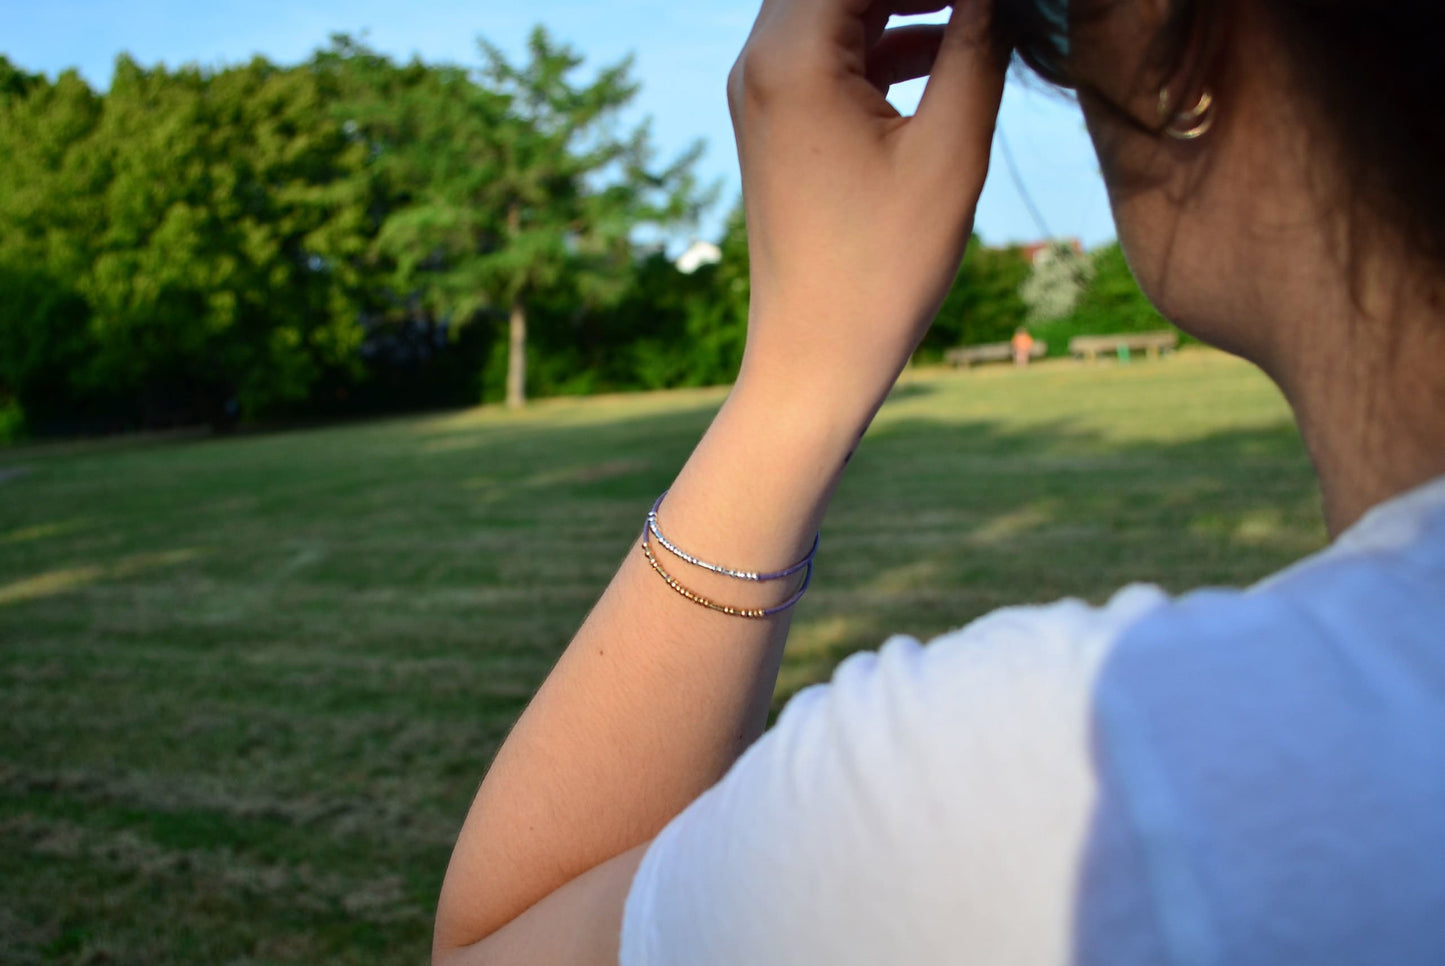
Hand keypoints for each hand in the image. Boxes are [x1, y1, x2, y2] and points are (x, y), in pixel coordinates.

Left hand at [728, 0, 1005, 425]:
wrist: (815, 356)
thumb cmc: (882, 268)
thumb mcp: (950, 148)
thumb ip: (978, 42)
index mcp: (792, 57)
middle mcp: (762, 62)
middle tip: (986, 5)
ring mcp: (765, 92)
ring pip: (838, 6)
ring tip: (980, 11)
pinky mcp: (779, 122)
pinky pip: (833, 51)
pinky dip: (888, 39)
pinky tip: (952, 49)